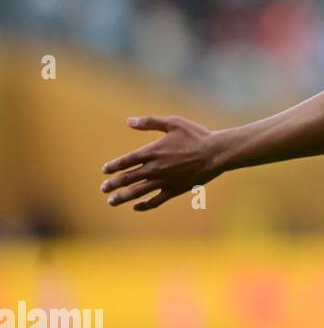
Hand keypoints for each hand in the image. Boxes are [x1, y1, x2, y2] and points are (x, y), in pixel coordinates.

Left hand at [101, 116, 220, 211]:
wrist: (216, 153)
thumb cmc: (196, 135)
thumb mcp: (173, 123)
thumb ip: (150, 122)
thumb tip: (129, 121)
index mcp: (153, 152)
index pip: (126, 161)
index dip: (113, 166)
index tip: (105, 170)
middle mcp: (155, 168)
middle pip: (127, 178)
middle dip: (113, 184)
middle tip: (103, 188)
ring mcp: (164, 181)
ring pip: (138, 192)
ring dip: (122, 197)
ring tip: (112, 201)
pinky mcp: (174, 190)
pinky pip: (156, 201)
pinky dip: (144, 205)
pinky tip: (136, 206)